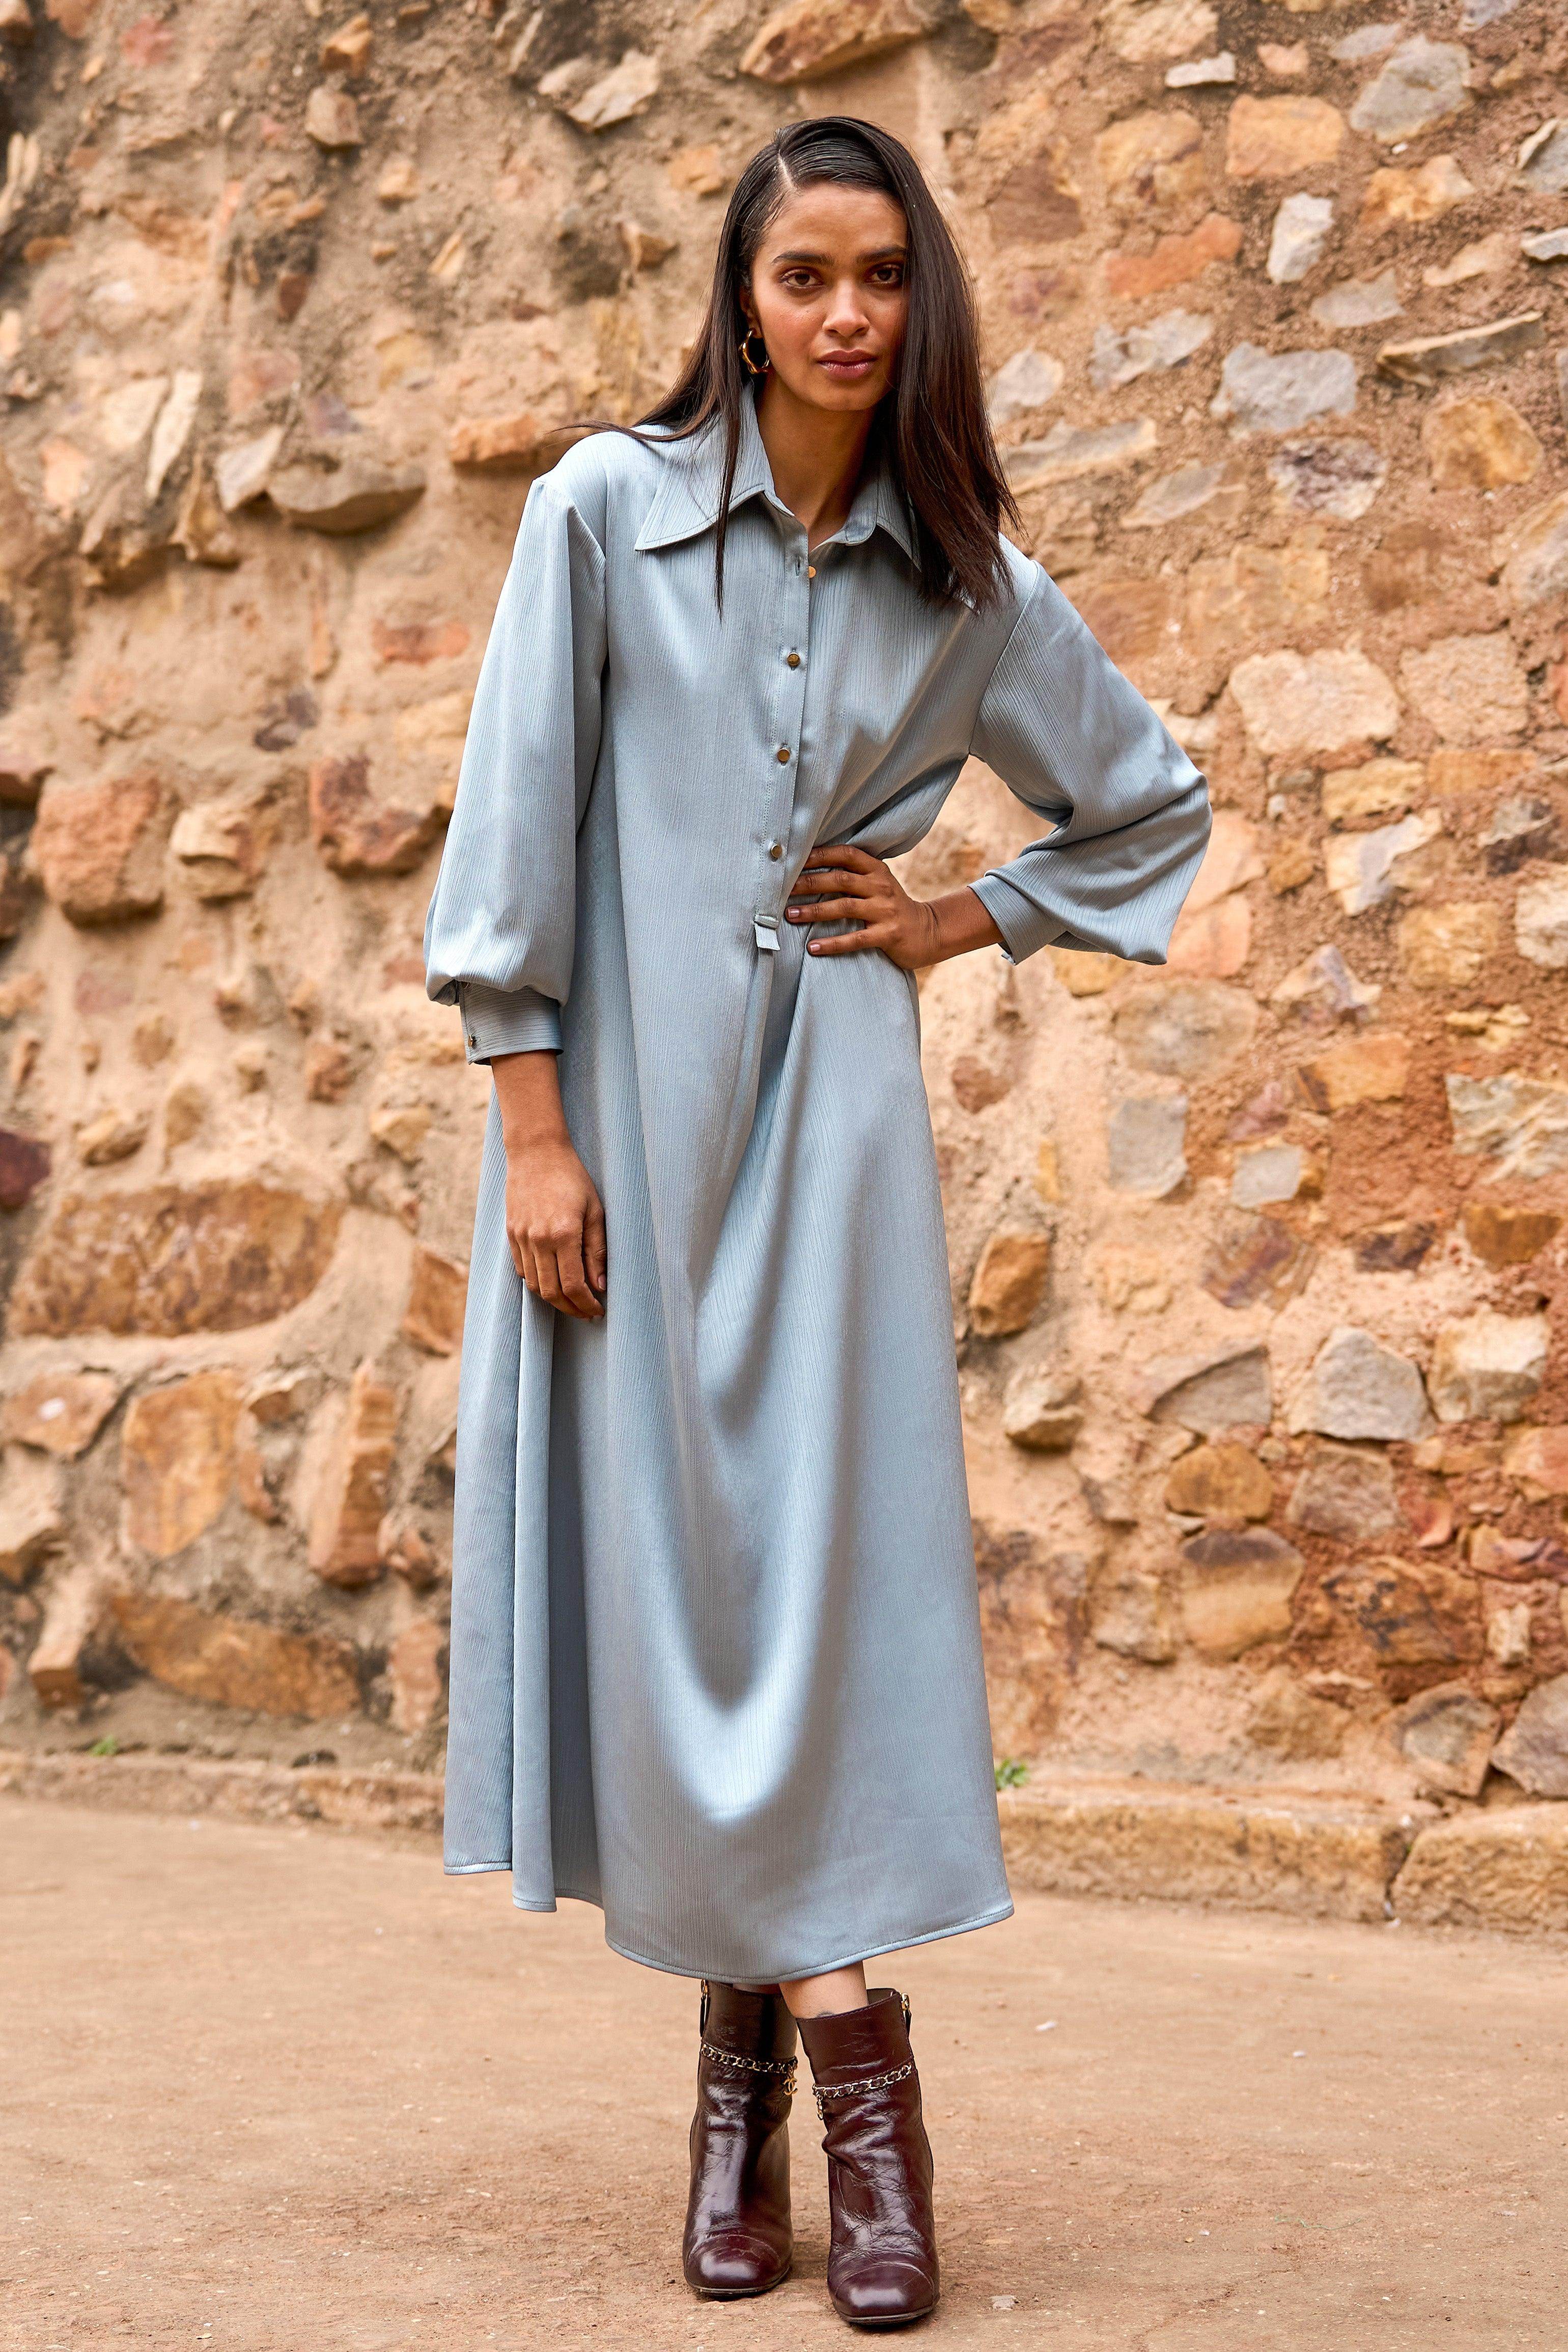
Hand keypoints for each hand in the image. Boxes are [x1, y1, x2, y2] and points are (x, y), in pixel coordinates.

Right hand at [504, 1136, 606, 1317]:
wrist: (536, 1153)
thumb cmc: (572, 1178)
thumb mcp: (595, 1211)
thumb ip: (597, 1250)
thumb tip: (600, 1285)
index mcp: (563, 1234)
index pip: (574, 1285)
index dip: (586, 1304)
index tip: (598, 1310)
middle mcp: (538, 1240)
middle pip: (551, 1292)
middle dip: (571, 1308)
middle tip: (586, 1313)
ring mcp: (521, 1238)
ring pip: (534, 1285)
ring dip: (553, 1299)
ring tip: (571, 1302)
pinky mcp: (511, 1234)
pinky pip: (522, 1270)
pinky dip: (537, 1282)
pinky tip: (552, 1282)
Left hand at [785, 845, 1003, 970]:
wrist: (928, 932)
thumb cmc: (891, 907)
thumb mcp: (877, 884)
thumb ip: (853, 876)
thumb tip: (809, 871)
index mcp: (876, 870)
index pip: (845, 854)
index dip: (819, 854)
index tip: (793, 859)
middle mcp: (881, 886)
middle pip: (840, 880)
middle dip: (808, 883)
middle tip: (780, 890)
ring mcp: (885, 910)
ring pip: (844, 907)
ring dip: (814, 911)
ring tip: (789, 915)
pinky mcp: (888, 934)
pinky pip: (855, 939)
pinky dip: (832, 943)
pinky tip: (812, 948)